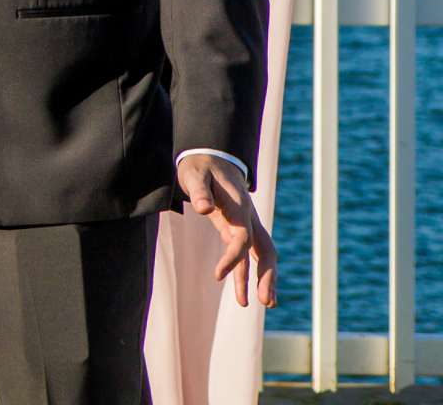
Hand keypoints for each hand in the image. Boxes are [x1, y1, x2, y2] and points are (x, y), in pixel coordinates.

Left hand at [179, 152, 276, 306]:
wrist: (209, 157)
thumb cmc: (200, 166)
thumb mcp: (195, 174)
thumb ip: (200, 191)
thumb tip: (204, 209)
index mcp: (241, 208)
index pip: (242, 238)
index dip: (232, 258)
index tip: (217, 276)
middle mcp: (248, 219)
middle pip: (266, 251)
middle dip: (267, 276)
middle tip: (265, 302)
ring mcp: (245, 225)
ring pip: (260, 256)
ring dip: (259, 280)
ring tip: (257, 305)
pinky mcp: (235, 229)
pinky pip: (244, 256)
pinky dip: (244, 273)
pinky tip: (242, 294)